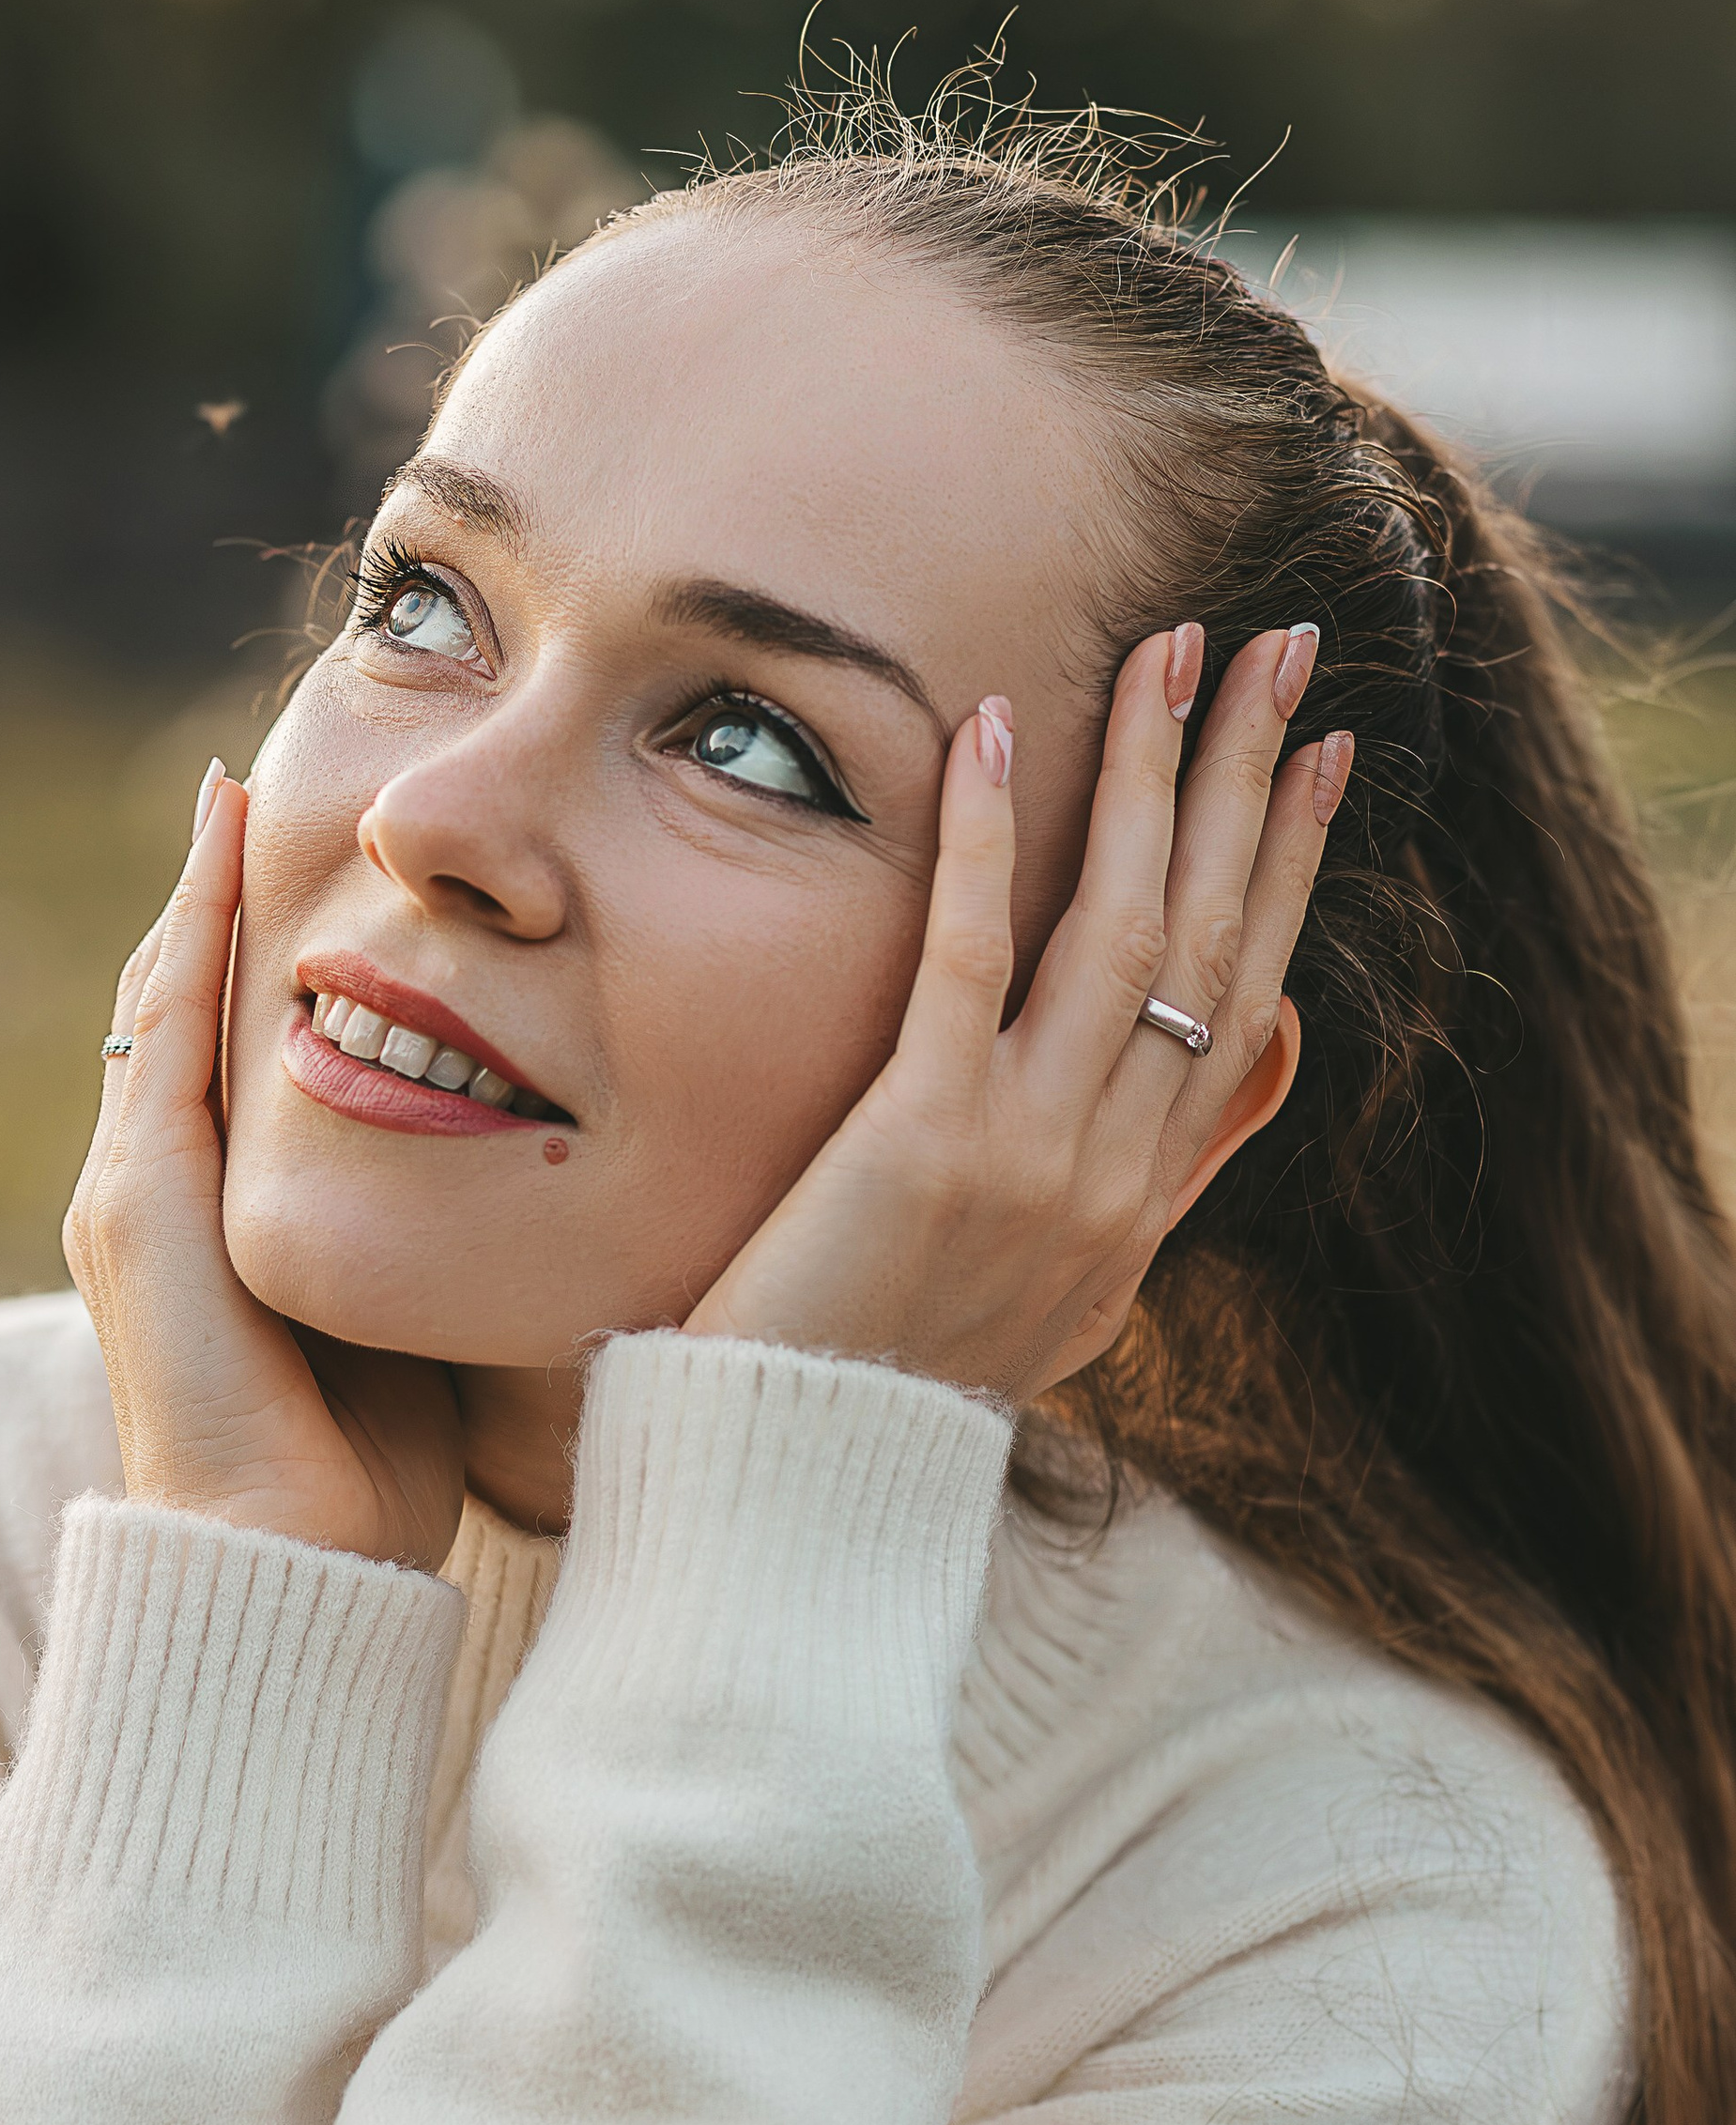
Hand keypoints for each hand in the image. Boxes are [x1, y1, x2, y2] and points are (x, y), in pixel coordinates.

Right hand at [65, 765, 466, 1571]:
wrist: (296, 1579)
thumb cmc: (371, 1478)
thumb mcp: (407, 1312)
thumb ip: (424, 1232)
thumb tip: (524, 1162)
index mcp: (214, 1221)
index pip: (230, 1049)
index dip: (263, 951)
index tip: (321, 859)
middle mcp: (150, 1194)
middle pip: (181, 1005)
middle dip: (219, 894)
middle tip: (264, 775)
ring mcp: (131, 1195)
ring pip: (160, 999)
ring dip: (197, 888)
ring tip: (234, 786)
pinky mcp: (135, 1205)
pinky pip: (162, 1033)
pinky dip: (187, 932)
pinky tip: (222, 845)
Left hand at [683, 623, 1343, 1405]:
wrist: (805, 1480)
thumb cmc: (901, 1379)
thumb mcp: (1074, 1293)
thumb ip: (1167, 1175)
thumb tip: (1258, 1050)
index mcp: (1144, 1200)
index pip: (1244, 992)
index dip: (1286, 862)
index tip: (1319, 749)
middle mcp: (1112, 1172)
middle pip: (1204, 939)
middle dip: (1249, 781)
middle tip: (1281, 644)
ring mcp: (1028, 1155)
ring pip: (1117, 933)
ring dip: (1151, 777)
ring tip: (1172, 651)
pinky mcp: (924, 1140)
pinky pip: (966, 962)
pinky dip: (981, 840)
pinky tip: (993, 727)